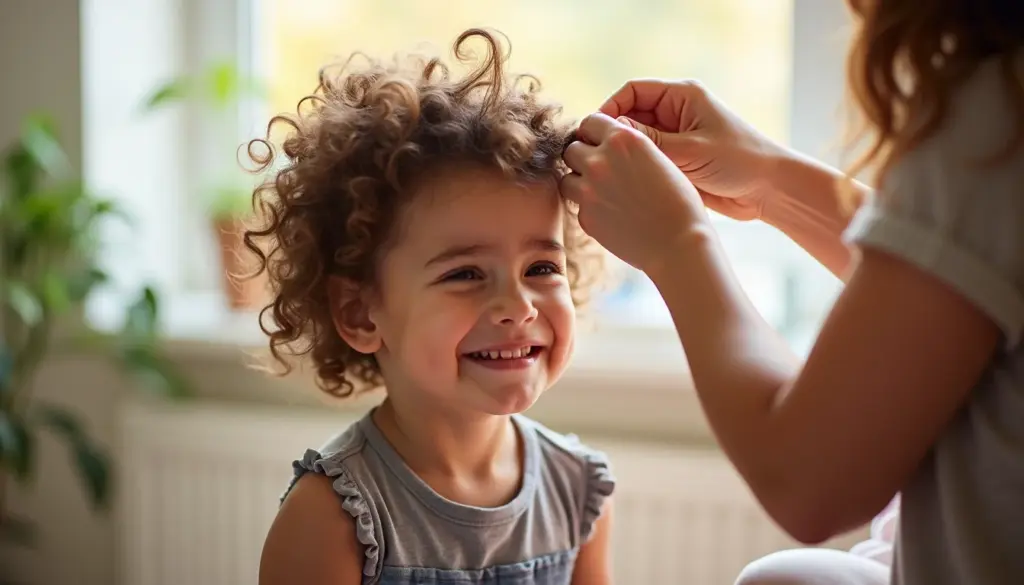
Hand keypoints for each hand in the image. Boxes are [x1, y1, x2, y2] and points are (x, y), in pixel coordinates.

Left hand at [559, 113, 707, 274]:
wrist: (679, 243)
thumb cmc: (678, 202)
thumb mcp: (658, 158)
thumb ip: (630, 148)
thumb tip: (606, 146)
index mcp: (623, 139)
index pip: (590, 122)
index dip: (594, 134)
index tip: (600, 145)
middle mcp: (600, 160)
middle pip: (572, 149)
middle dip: (583, 158)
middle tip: (601, 172)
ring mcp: (589, 190)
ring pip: (567, 178)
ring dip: (580, 183)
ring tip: (602, 194)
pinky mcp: (585, 217)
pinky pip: (578, 206)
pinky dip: (590, 209)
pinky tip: (612, 215)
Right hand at [599, 79, 788, 221]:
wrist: (768, 190)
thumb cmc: (739, 161)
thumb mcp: (690, 150)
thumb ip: (650, 142)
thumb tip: (611, 133)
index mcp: (682, 96)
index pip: (632, 91)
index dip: (610, 109)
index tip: (595, 132)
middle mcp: (676, 112)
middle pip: (630, 115)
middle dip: (613, 134)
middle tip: (597, 156)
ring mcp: (676, 137)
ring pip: (636, 140)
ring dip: (624, 154)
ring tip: (608, 172)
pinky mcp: (677, 160)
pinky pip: (648, 159)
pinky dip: (635, 168)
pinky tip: (624, 183)